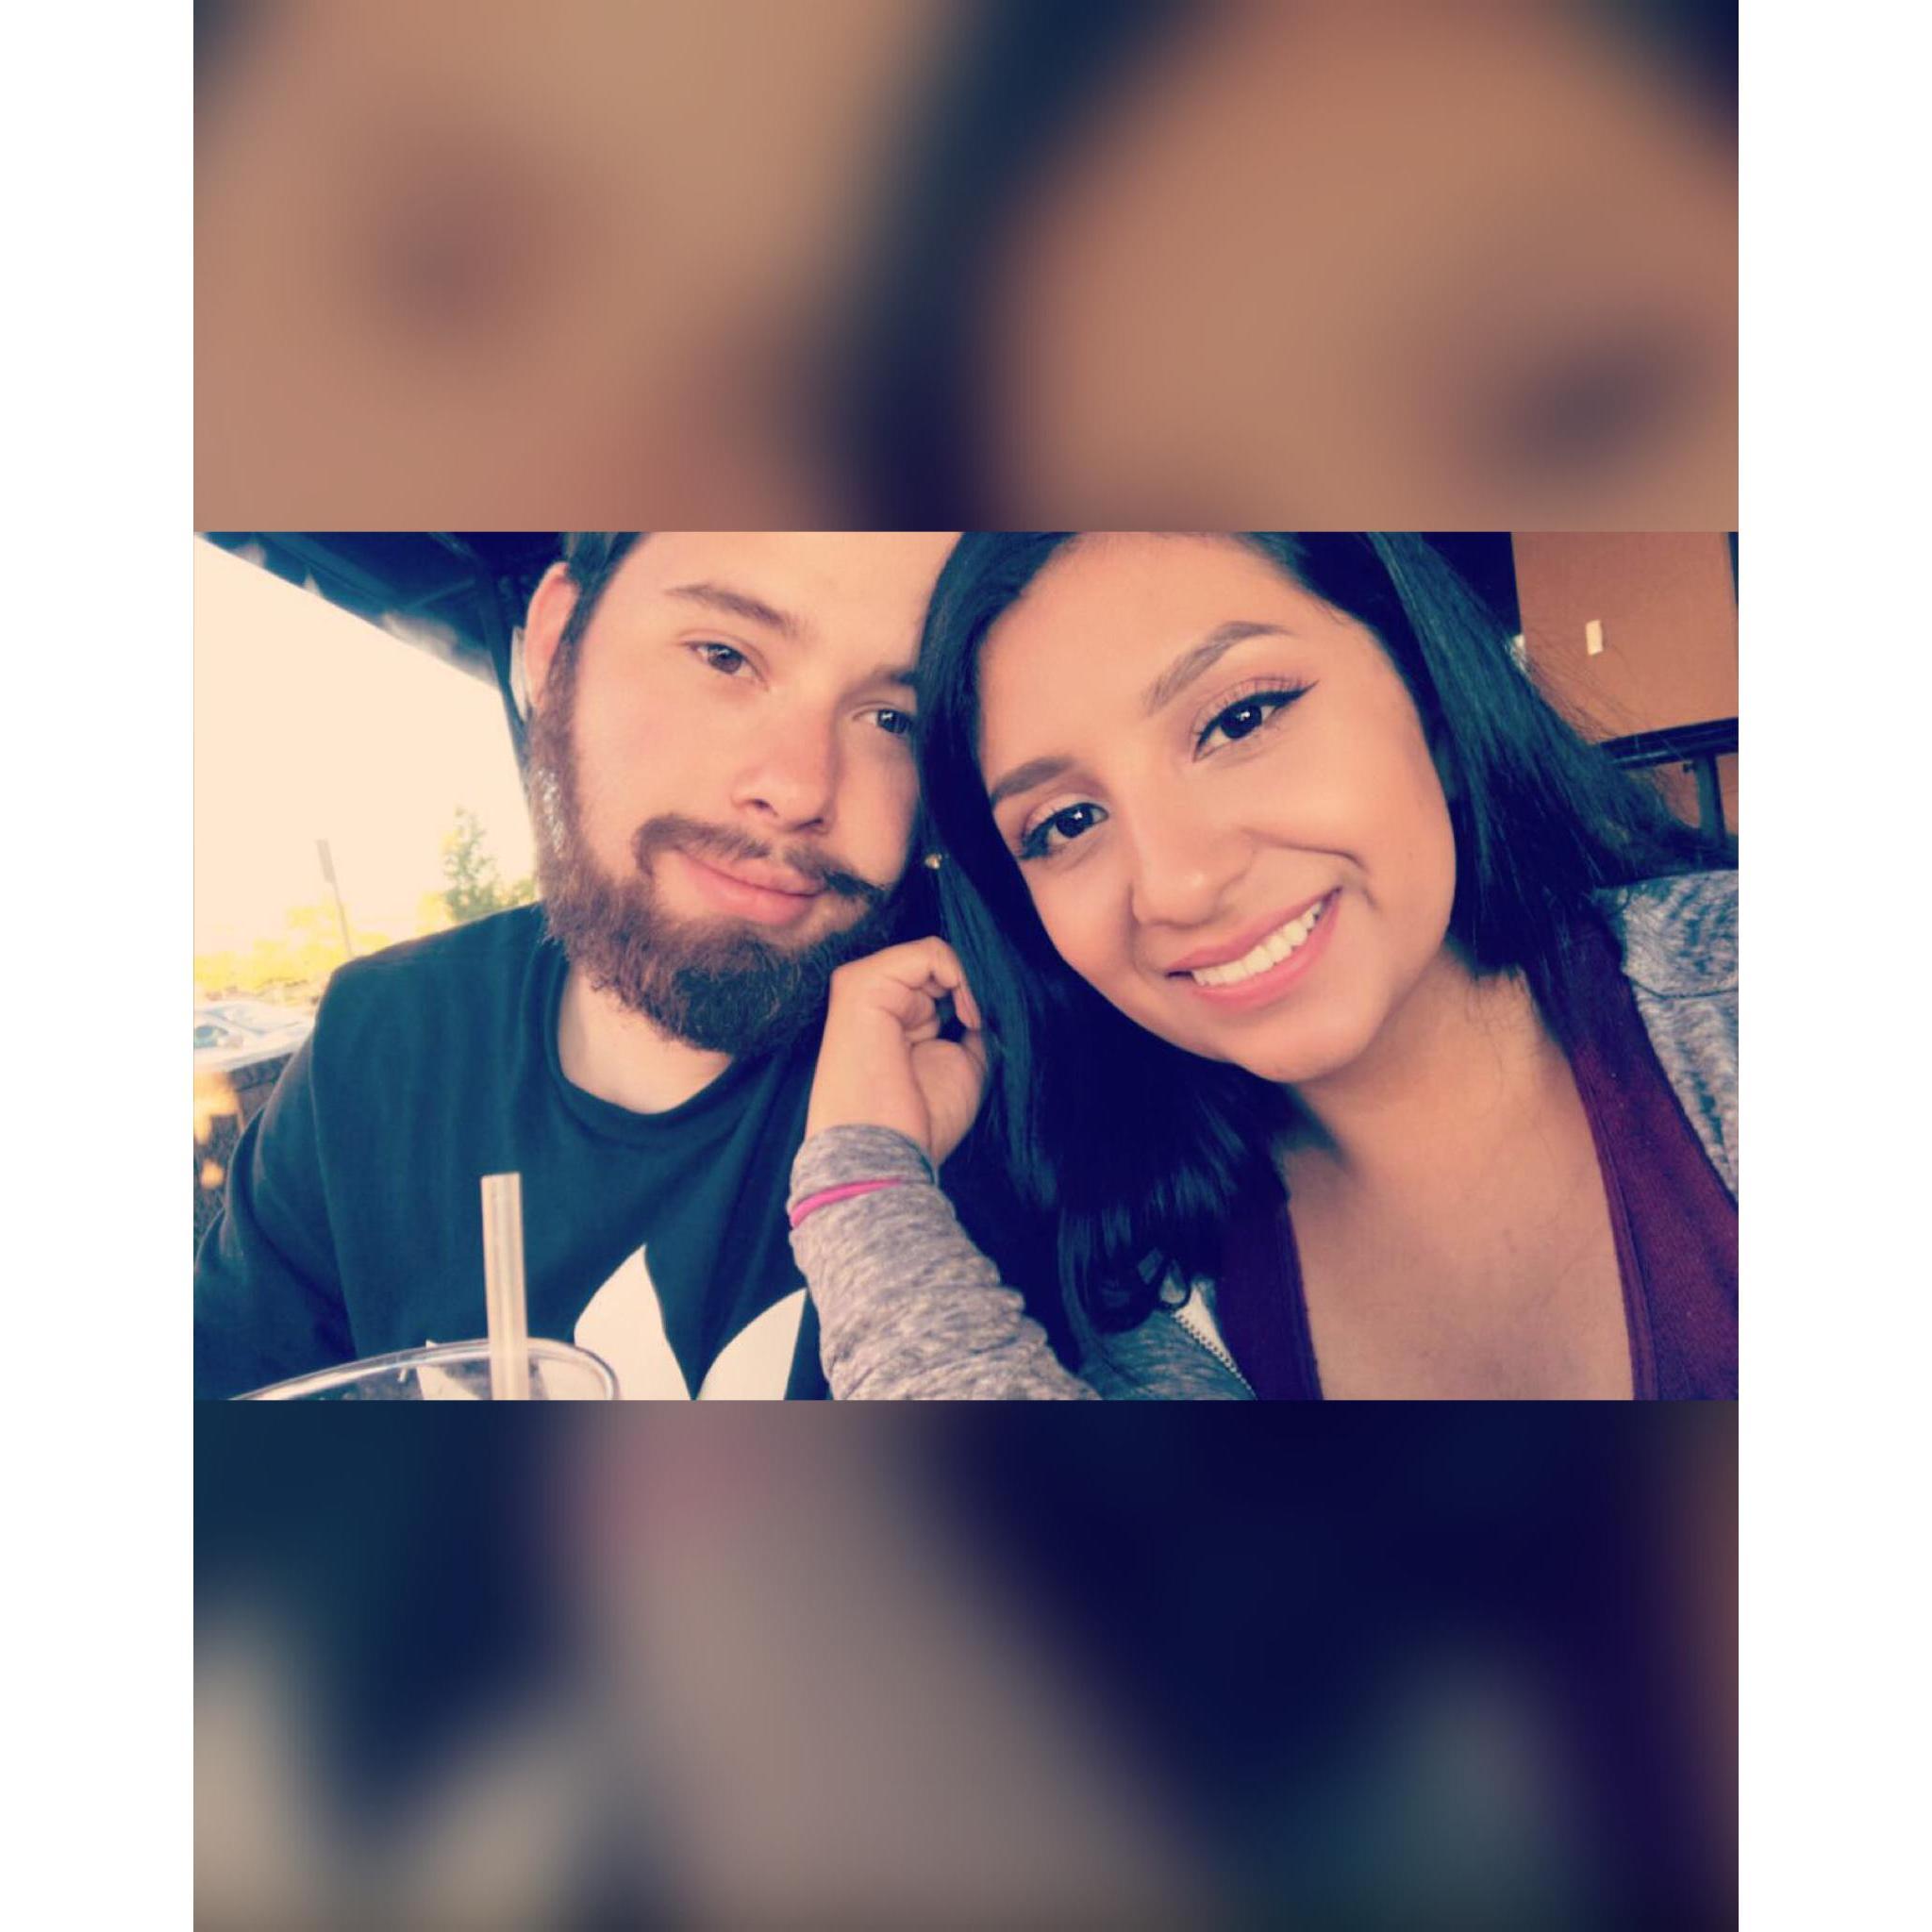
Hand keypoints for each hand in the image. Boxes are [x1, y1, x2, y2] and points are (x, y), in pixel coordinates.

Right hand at [806, 938, 988, 1167]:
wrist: (884, 1154)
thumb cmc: (918, 1121)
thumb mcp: (960, 1063)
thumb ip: (970, 1026)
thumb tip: (991, 1000)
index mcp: (887, 1016)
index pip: (935, 978)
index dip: (970, 994)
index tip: (984, 1027)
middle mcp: (870, 996)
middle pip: (935, 963)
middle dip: (972, 986)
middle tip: (983, 1023)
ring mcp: (860, 985)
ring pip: (935, 953)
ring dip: (969, 983)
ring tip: (974, 1022)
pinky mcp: (861, 982)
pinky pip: (929, 951)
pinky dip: (962, 977)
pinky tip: (967, 1015)